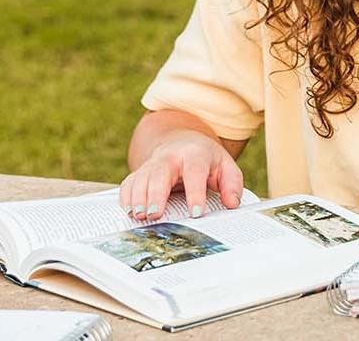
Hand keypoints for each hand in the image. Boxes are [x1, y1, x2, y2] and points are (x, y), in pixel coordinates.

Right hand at [119, 131, 244, 221]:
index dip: (195, 192)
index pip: (194, 172)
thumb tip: (232, 203)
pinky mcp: (140, 172)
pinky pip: (129, 183)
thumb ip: (232, 184)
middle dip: (156, 194)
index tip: (196, 212)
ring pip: (141, 178)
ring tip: (140, 217)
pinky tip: (129, 212)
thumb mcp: (225, 167)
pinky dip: (126, 197)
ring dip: (138, 198)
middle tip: (155, 215)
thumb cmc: (206, 160)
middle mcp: (170, 157)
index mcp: (195, 155)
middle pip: (160, 173)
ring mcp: (152, 164)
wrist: (182, 142)